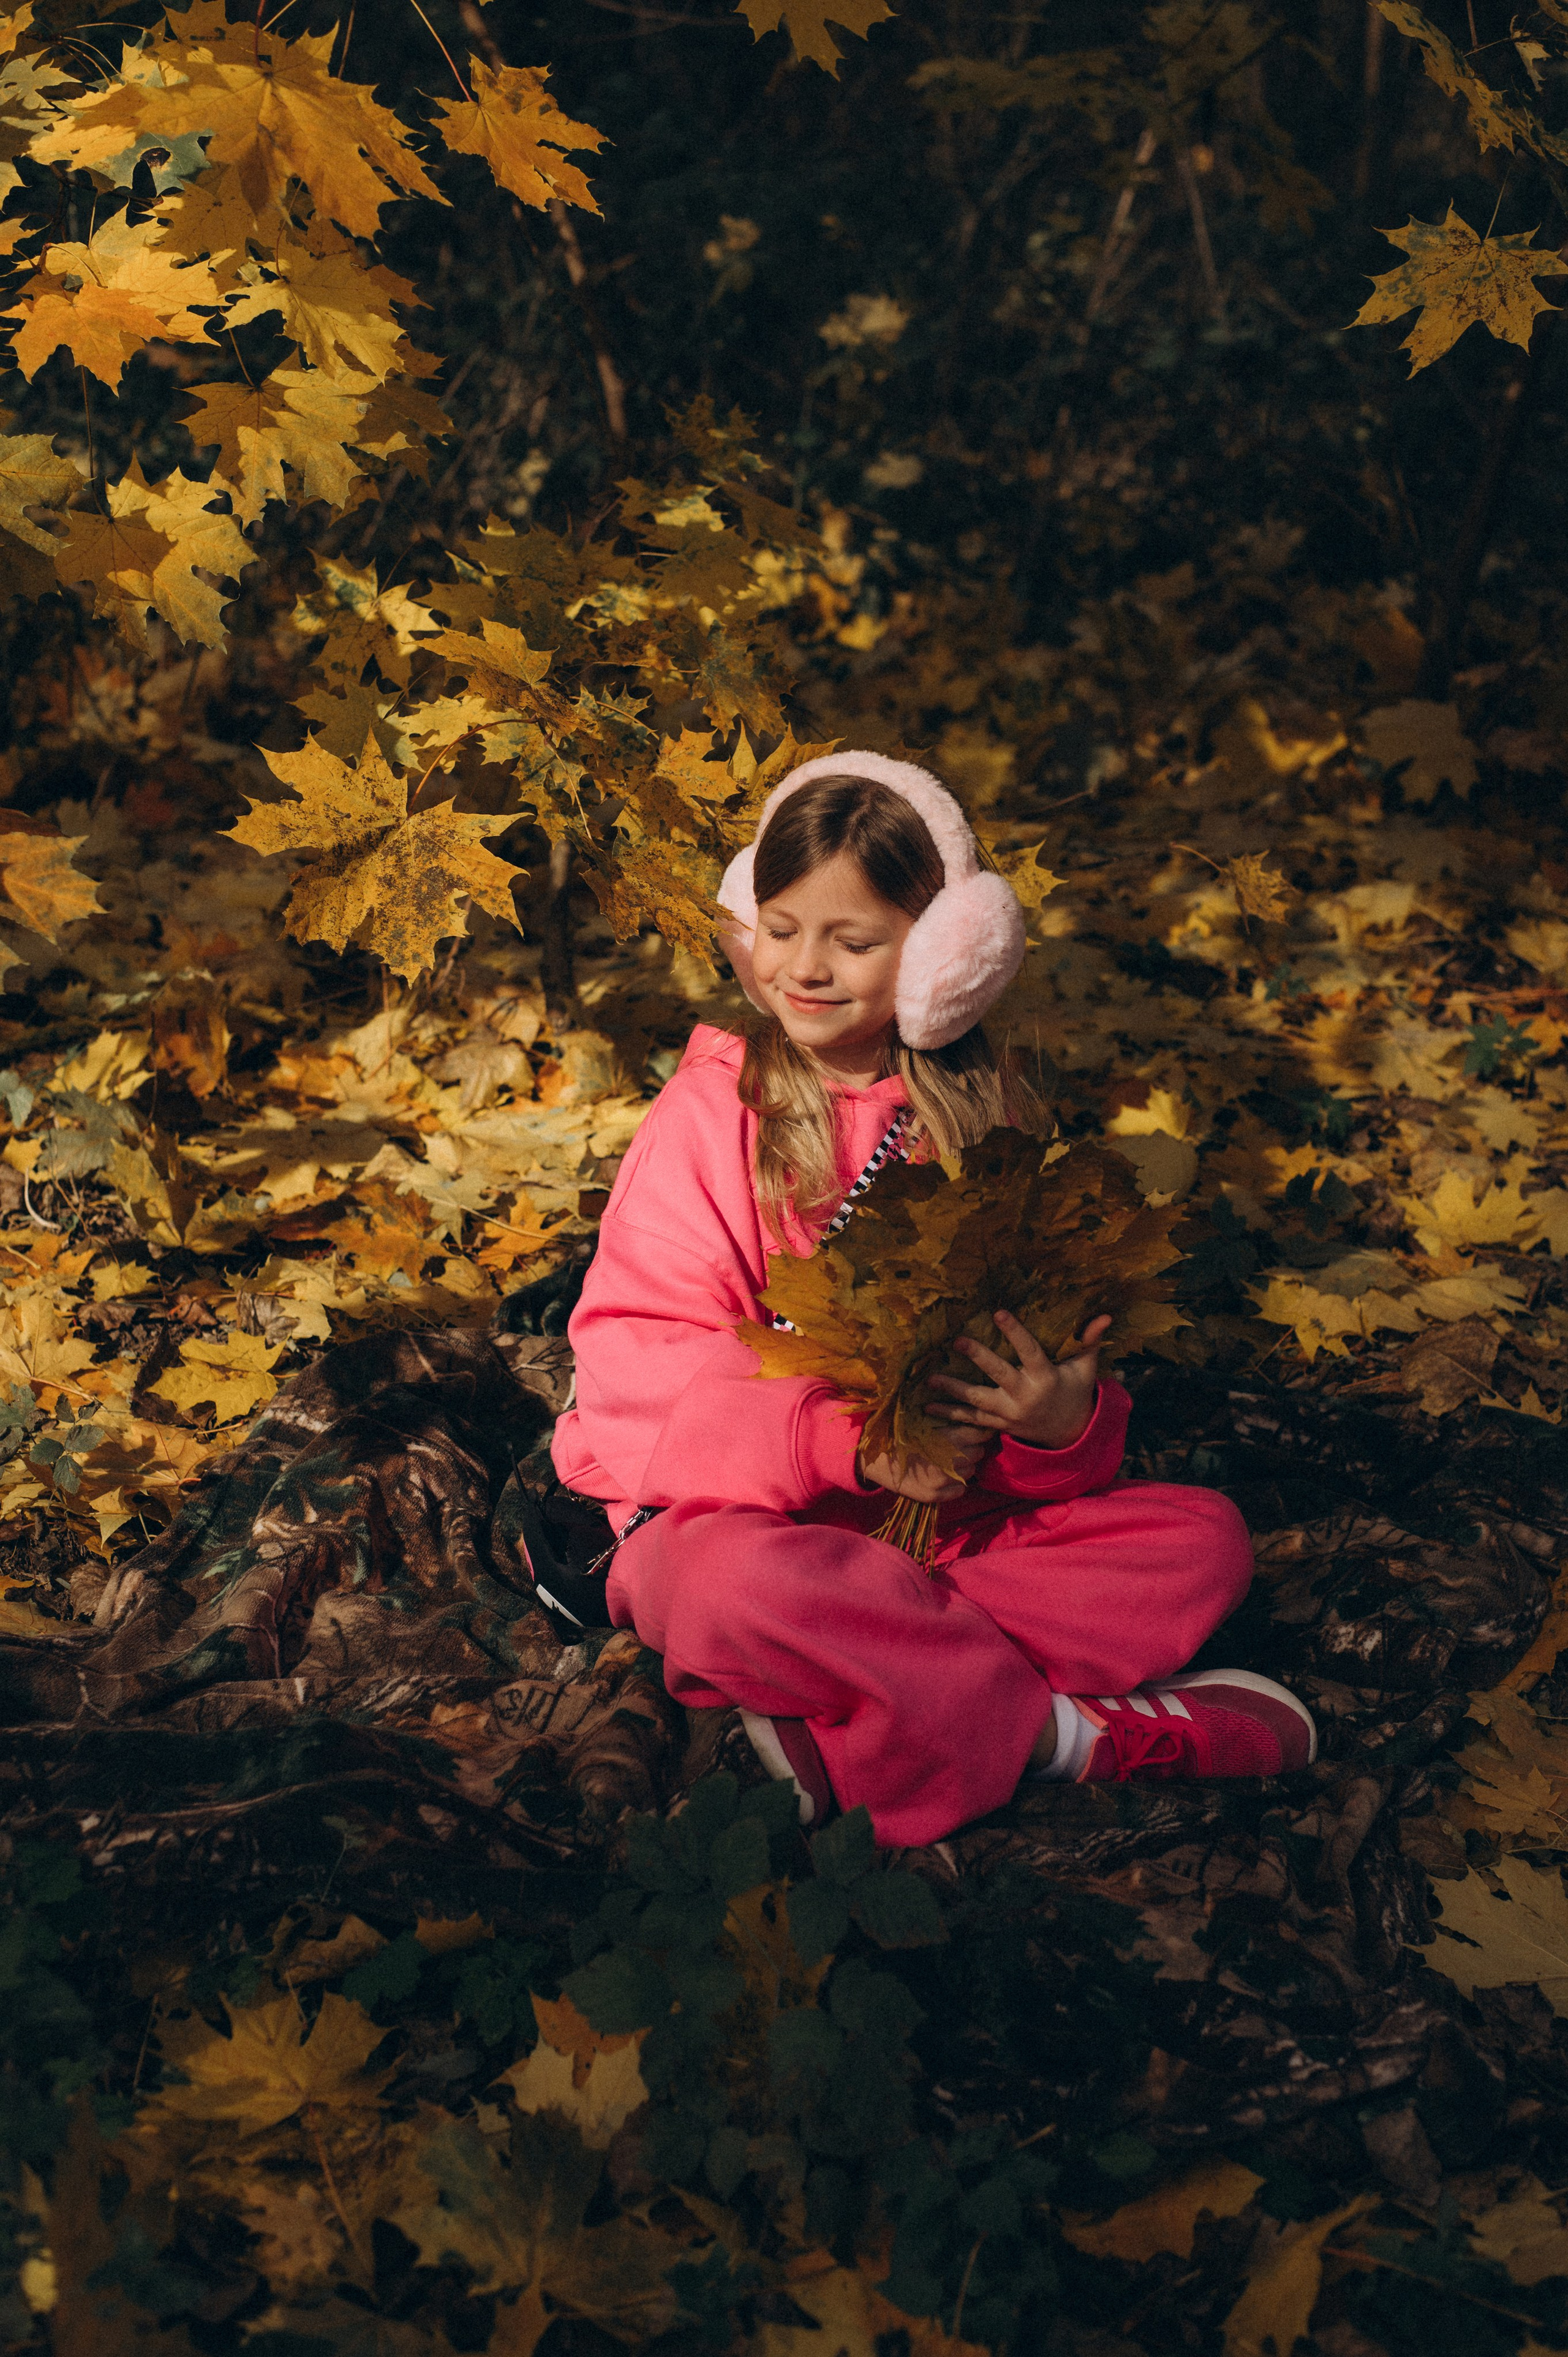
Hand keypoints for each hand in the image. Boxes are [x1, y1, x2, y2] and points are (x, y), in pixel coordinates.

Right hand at [858, 1428, 984, 1502]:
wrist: (873, 1456)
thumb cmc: (899, 1433)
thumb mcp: (925, 1421)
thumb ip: (949, 1420)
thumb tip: (974, 1416)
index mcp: (948, 1439)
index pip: (980, 1434)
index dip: (979, 1431)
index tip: (975, 1430)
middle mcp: (949, 1462)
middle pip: (979, 1453)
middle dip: (972, 1447)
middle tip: (960, 1445)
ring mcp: (942, 1481)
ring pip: (971, 1471)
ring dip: (965, 1465)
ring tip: (949, 1459)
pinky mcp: (934, 1496)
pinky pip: (960, 1490)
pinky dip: (956, 1483)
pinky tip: (944, 1476)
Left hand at [926, 1308, 1110, 1450]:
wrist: (1068, 1436)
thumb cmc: (1074, 1392)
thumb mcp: (1085, 1368)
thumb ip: (1089, 1341)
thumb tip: (1106, 1315)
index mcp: (1046, 1378)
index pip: (1030, 1351)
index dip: (1015, 1332)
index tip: (999, 1312)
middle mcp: (1025, 1397)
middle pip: (999, 1375)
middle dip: (978, 1358)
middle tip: (957, 1341)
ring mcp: (1009, 1414)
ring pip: (977, 1402)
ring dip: (952, 1390)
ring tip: (929, 1379)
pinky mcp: (998, 1426)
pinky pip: (972, 1422)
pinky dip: (950, 1416)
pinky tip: (927, 1409)